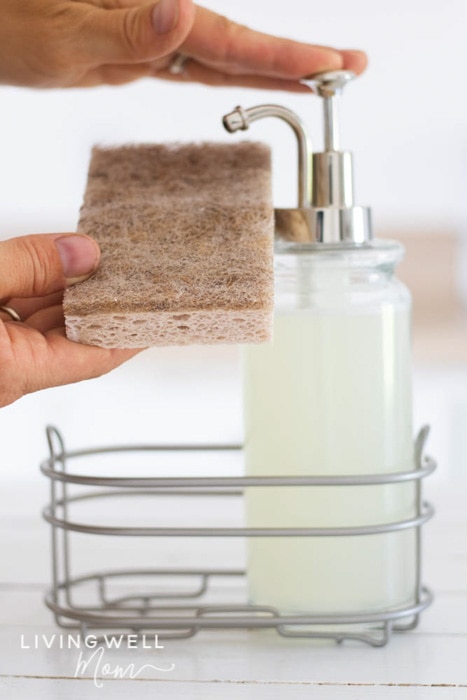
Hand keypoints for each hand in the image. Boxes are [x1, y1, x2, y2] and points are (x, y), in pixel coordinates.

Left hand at [0, 0, 365, 89]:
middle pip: (241, 39)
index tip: (331, 64)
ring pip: (225, 51)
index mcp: (148, 6)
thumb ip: (125, 28)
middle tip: (352, 66)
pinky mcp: (140, 47)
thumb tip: (185, 12)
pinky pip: (197, 62)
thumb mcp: (60, 33)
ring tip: (320, 75)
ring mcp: (152, 30)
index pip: (228, 37)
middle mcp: (159, 14)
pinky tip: (256, 74)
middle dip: (297, 56)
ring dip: (274, 65)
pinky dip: (232, 70)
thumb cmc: (8, 23)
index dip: (283, 54)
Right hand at [0, 234, 137, 406]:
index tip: (159, 307)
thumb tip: (83, 254)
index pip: (96, 357)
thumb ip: (28, 264)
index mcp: (11, 369)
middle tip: (132, 266)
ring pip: (48, 328)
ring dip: (71, 294)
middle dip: (103, 301)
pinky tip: (54, 265)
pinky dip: (41, 293)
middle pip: (75, 340)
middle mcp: (6, 375)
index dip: (131, 331)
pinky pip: (22, 321)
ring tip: (98, 258)